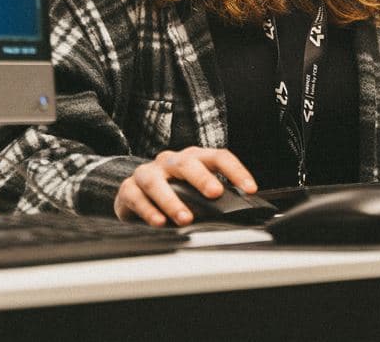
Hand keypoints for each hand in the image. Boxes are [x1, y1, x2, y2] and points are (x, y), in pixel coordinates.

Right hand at [114, 146, 257, 225]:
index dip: (235, 170)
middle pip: (186, 162)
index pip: (217, 157)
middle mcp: (170, 162)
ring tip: (185, 218)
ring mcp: (148, 173)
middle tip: (215, 193)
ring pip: (157, 181)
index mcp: (193, 159)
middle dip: (201, 177)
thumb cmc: (173, 193)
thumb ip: (213, 199)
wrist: (135, 196)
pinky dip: (148, 210)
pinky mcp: (129, 188)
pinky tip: (159, 223)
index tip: (250, 188)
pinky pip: (137, 197)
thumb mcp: (195, 192)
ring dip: (172, 200)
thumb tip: (240, 213)